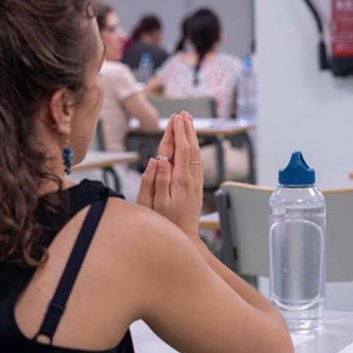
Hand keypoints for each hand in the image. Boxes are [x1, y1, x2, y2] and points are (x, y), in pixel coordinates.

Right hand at [137, 112, 203, 236]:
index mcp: (180, 180)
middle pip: (190, 148)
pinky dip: (194, 150)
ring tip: (189, 122)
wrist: (184, 238)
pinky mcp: (196, 187)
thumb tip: (158, 160)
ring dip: (192, 137)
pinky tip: (192, 144)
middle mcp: (191, 179)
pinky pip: (197, 163)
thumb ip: (156, 181)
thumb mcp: (155, 203)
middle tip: (183, 114)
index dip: (178, 133)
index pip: (180, 150)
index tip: (175, 119)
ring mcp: (196, 183)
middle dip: (186, 130)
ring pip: (196, 154)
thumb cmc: (165, 222)